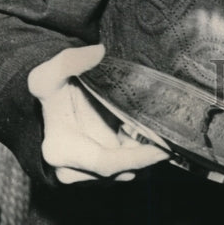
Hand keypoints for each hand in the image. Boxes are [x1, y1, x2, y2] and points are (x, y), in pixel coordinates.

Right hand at [27, 44, 169, 183]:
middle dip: (148, 158)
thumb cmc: (49, 92)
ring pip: (124, 171)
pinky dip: (141, 155)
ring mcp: (86, 172)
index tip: (162, 150)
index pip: (105, 164)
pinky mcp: (98, 168)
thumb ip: (69, 60)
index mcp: (60, 150)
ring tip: (168, 139)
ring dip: (146, 157)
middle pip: (119, 171)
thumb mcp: (49, 73)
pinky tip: (155, 138)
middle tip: (175, 141)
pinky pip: (125, 167)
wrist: (48, 104)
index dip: (136, 159)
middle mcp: (72, 170)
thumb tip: (98, 52)